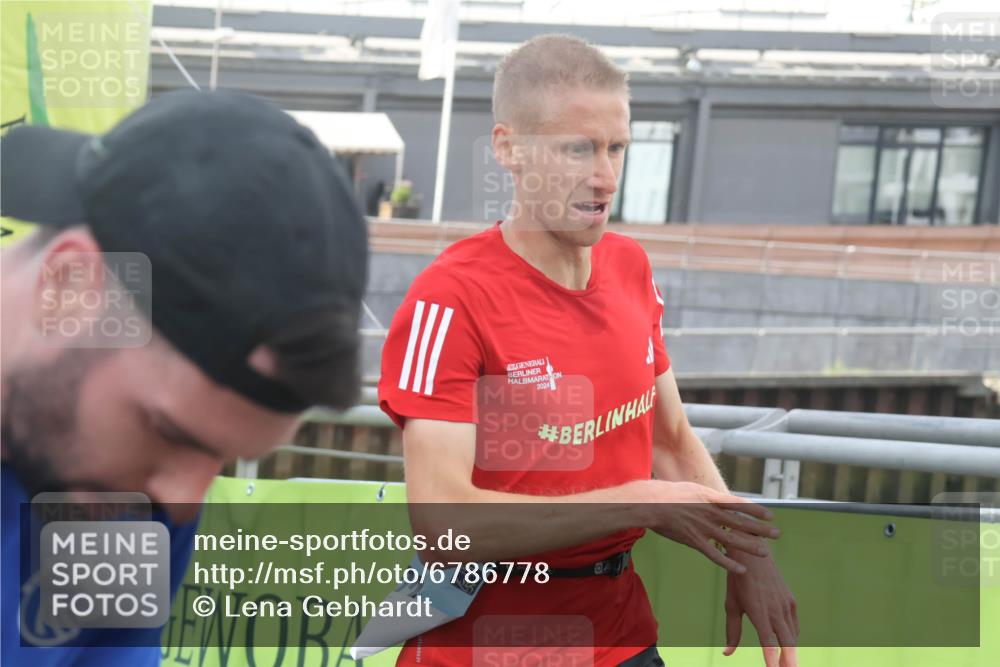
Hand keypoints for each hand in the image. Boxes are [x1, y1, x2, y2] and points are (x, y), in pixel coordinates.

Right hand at [649, 481, 779, 573]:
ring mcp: (702, 527)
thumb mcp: (691, 489)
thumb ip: (706, 496)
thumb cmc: (667, 494)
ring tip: (765, 552)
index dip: (755, 511)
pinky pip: (714, 555)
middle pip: (740, 522)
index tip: (770, 515)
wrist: (649, 504)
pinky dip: (729, 563)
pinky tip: (741, 569)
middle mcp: (710, 512)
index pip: (738, 505)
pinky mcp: (693, 541)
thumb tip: (718, 498)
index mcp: (709, 498)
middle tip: (777, 534)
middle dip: (760, 529)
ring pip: (732, 539)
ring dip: (750, 546)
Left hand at [723, 551, 798, 666]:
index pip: (768, 645)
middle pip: (788, 645)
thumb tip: (727, 654)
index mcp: (759, 613)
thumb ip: (732, 631)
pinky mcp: (791, 601)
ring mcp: (786, 606)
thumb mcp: (732, 605)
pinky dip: (792, 637)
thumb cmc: (738, 581)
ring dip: (791, 653)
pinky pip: (794, 625)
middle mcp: (776, 611)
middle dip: (789, 662)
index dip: (772, 661)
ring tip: (787, 664)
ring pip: (793, 636)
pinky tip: (787, 644)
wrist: (754, 555)